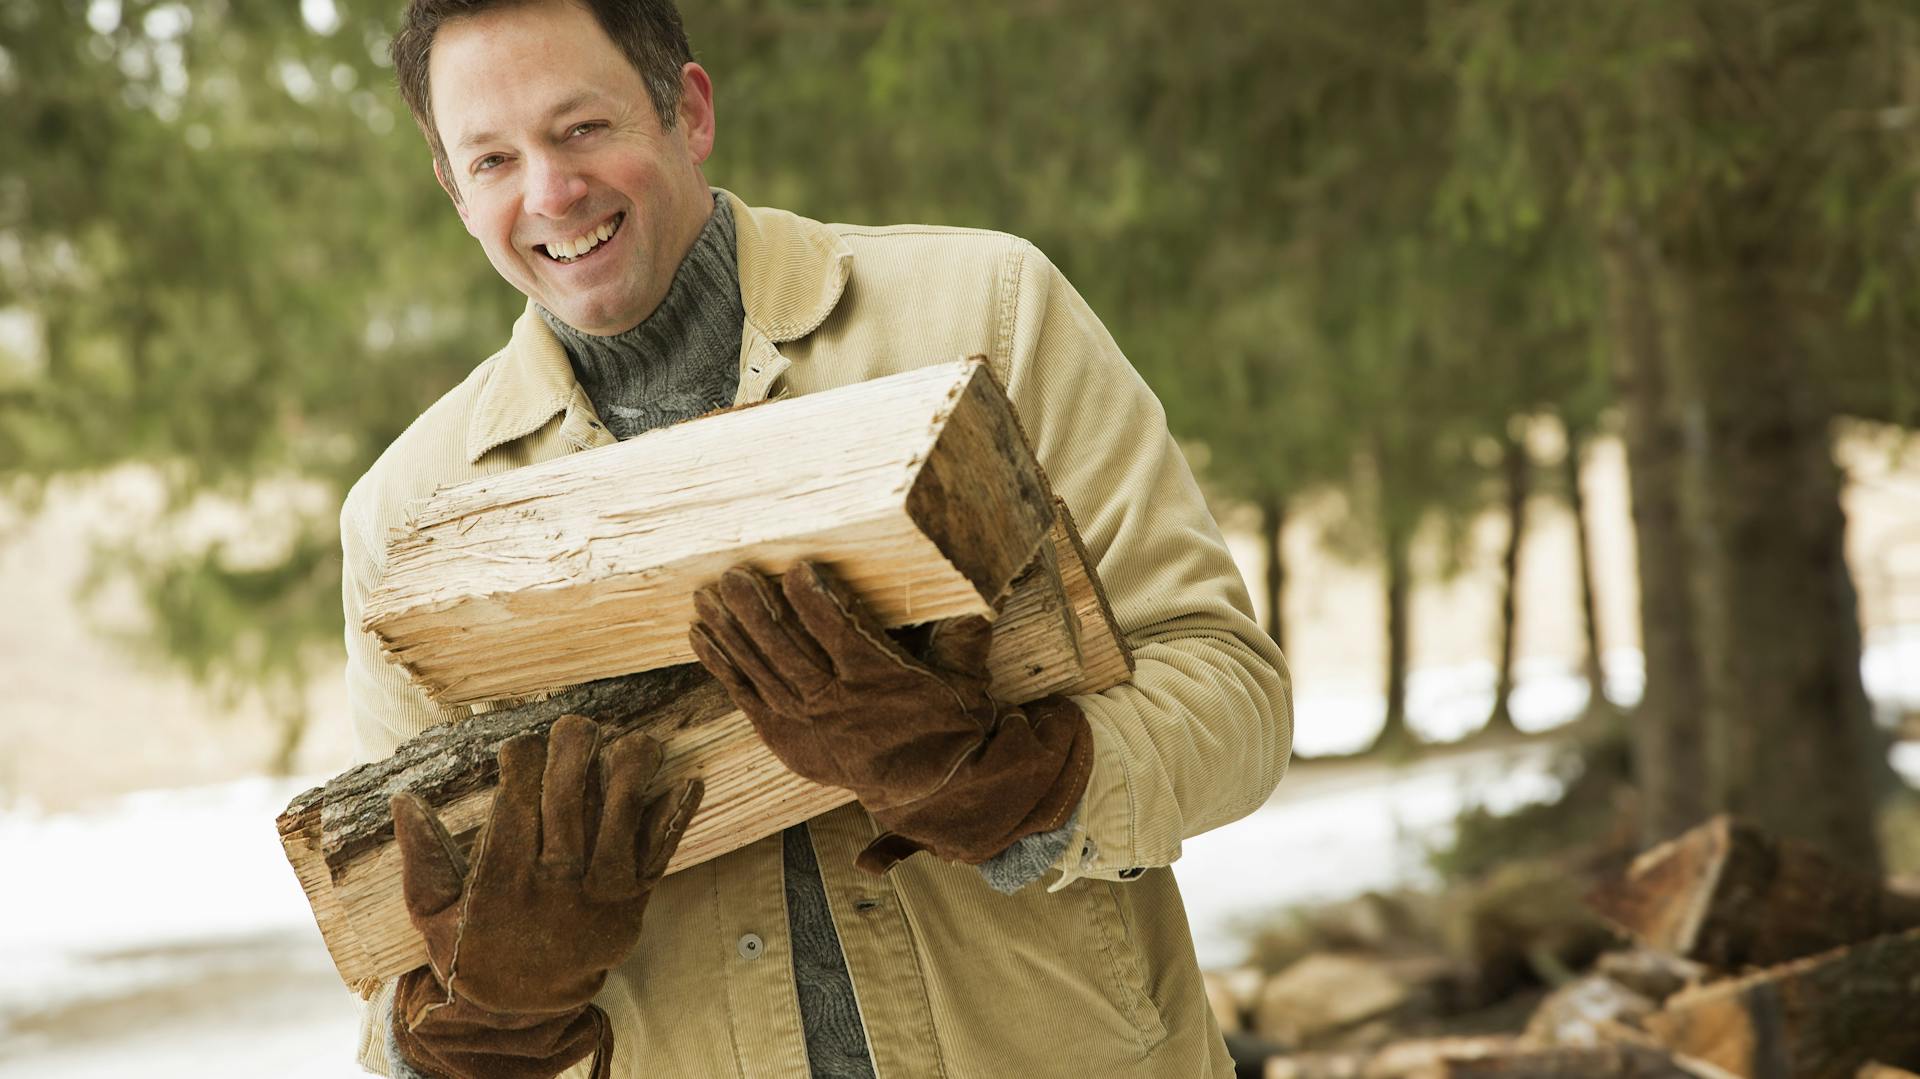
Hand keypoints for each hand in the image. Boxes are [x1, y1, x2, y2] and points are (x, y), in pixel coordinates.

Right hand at [388, 715, 701, 1078]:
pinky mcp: (631, 905)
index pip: (514, 810)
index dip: (520, 767)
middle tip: (574, 726)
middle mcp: (553, 889)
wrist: (524, 1007)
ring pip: (618, 825)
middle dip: (573, 758)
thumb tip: (404, 798)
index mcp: (501, 886)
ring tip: (632, 742)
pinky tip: (686, 782)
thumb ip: (421, 857)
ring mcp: (599, 898)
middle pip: (568, 808)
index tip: (520, 743)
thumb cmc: (474, 947)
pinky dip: (672, 819)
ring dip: (630, 777)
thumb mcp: (431, 914)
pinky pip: (656, 857)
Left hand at [688, 560, 1089, 872]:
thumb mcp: (967, 676)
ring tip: (706, 597)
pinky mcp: (787, 738)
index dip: (814, 599)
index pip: (839, 631)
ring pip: (760, 671)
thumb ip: (963, 633)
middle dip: (756, 609)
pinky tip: (701, 636)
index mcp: (881, 681)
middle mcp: (838, 704)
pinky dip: (722, 667)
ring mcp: (807, 724)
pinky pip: (747, 698)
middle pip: (786, 649)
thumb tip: (977, 588)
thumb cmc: (951, 725)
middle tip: (733, 575)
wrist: (935, 790)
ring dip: (730, 631)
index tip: (798, 568)